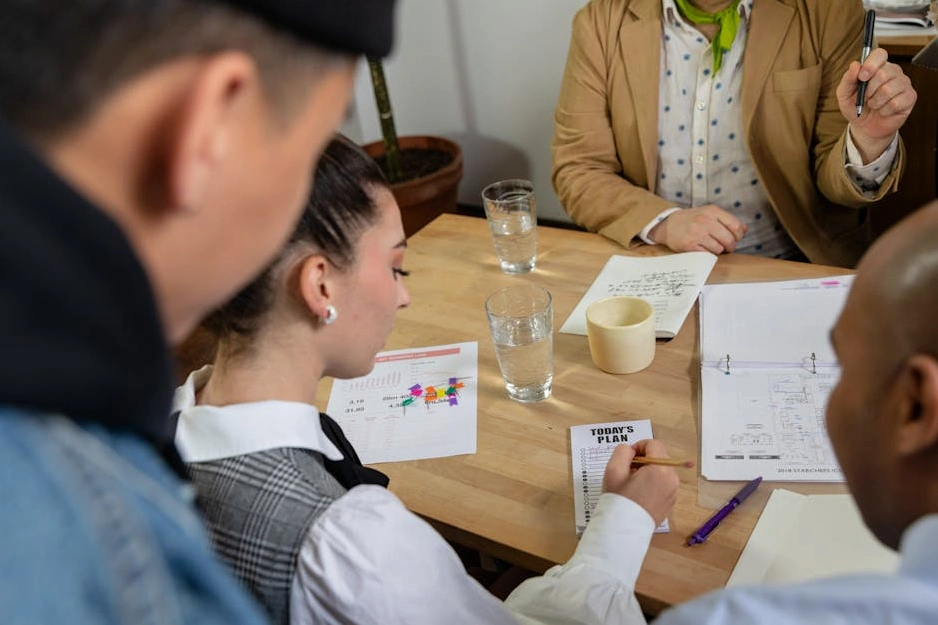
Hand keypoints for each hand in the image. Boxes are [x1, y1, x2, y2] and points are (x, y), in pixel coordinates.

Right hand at [602, 440, 679, 525]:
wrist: (624, 530)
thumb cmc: (619, 499)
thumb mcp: (613, 469)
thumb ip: (622, 451)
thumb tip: (631, 451)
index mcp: (661, 469)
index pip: (654, 444)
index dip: (639, 446)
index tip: (627, 458)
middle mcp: (672, 479)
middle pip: (659, 457)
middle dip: (643, 459)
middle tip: (627, 471)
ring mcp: (674, 492)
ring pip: (661, 471)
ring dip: (648, 471)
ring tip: (632, 483)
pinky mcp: (671, 502)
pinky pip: (663, 484)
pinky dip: (652, 483)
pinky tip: (639, 493)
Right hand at [647, 205, 746, 254]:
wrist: (667, 224)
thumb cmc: (691, 219)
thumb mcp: (709, 213)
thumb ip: (727, 220)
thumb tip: (745, 229)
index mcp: (712, 211)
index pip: (736, 226)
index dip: (739, 235)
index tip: (735, 238)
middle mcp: (705, 221)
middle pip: (729, 239)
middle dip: (730, 246)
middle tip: (726, 247)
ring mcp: (696, 233)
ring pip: (719, 248)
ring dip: (718, 250)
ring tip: (712, 246)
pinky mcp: (689, 245)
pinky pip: (708, 254)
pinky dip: (708, 254)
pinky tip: (703, 249)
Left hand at [836, 47, 916, 162]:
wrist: (865, 126)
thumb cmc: (856, 106)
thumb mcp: (844, 94)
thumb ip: (847, 79)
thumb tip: (855, 65)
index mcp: (877, 67)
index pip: (880, 54)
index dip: (871, 64)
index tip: (862, 77)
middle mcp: (893, 72)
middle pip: (883, 73)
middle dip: (869, 90)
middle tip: (866, 98)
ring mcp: (903, 84)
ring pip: (889, 89)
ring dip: (876, 102)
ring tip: (874, 105)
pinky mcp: (910, 97)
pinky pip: (895, 103)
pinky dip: (884, 110)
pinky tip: (883, 111)